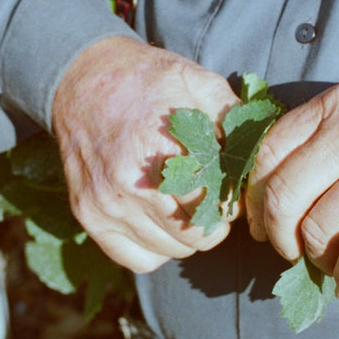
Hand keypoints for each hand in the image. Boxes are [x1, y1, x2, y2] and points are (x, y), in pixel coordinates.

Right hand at [51, 36, 240, 271]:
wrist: (81, 78)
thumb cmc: (145, 80)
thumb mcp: (195, 81)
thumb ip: (230, 115)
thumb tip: (258, 154)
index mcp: (160, 147)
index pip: (215, 204)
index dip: (232, 201)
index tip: (229, 188)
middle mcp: (130, 182)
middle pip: (197, 235)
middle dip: (214, 221)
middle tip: (211, 200)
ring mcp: (106, 204)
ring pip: (171, 251)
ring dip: (186, 236)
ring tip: (185, 206)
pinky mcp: (88, 216)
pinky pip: (137, 260)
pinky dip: (155, 250)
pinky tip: (159, 222)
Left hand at [244, 78, 338, 298]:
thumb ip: (326, 139)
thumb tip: (275, 199)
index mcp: (338, 105)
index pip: (267, 155)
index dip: (253, 200)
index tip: (261, 225)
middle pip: (282, 198)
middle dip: (280, 238)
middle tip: (297, 253)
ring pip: (318, 231)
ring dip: (320, 261)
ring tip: (336, 265)